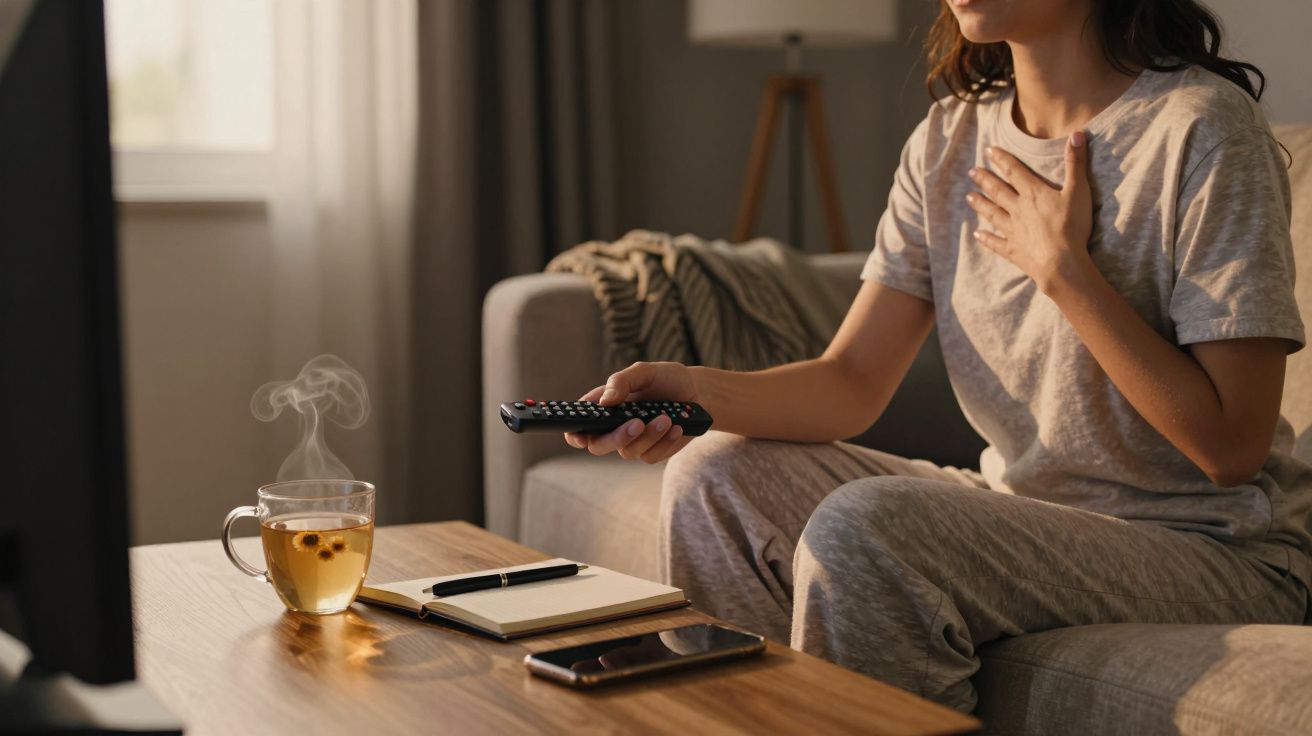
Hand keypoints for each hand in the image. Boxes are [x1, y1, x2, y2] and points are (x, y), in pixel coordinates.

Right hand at [563, 362, 698, 462]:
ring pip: (628, 451)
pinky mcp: (651, 451)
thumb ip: (621, 381)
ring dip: (649, 435)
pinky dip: (664, 442)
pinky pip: (650, 456)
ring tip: (667, 417)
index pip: (579, 424)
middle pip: (598, 446)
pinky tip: (676, 427)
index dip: (574, 434)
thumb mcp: (644, 372)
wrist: (697, 393)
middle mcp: (614, 426)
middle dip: (617, 437)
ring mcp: (632, 441)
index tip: (580, 436)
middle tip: (637, 423)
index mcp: (604, 405)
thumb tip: (604, 402)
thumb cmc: (666, 379)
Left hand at [965, 131, 1094, 292]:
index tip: (988, 150)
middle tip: (971, 172)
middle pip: (998, 191)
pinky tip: (977, 235)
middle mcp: (1018, 209)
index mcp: (1033, 193)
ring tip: (969, 197)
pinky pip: (996, 243)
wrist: (1061, 263)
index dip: (1002, 159)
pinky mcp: (1013, 250)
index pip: (1014, 171)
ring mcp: (1013, 231)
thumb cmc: (1072, 226)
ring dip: (981, 204)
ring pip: (993, 214)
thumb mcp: (1079, 191)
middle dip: (984, 179)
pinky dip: (986, 238)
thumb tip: (1077, 134)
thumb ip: (1076, 163)